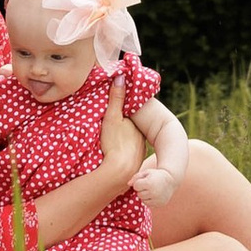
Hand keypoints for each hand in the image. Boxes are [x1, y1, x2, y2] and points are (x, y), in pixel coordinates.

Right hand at [93, 76, 144, 197]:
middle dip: (122, 130)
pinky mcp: (133, 168)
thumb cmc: (114, 143)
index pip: (130, 118)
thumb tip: (121, 76)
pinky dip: (121, 156)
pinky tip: (112, 158)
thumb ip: (116, 98)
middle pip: (130, 132)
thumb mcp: (112, 118)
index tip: (112, 115)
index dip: (122, 115)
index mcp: (138, 127)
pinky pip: (127, 158)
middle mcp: (142, 141)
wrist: (117, 173)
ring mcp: (139, 156)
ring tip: (109, 144)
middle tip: (108, 131)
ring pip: (129, 145)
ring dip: (122, 144)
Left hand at [131, 159, 168, 208]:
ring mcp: (157, 199)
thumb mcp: (146, 172)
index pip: (136, 186)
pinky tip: (154, 194)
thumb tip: (128, 184)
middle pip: (139, 194)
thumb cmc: (156, 175)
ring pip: (143, 200)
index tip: (144, 180)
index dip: (139, 182)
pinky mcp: (160, 204)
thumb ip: (136, 177)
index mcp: (149, 183)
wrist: (171, 179)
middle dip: (141, 190)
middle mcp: (154, 192)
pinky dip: (150, 200)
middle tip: (148, 185)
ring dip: (145, 196)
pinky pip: (149, 205)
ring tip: (152, 190)